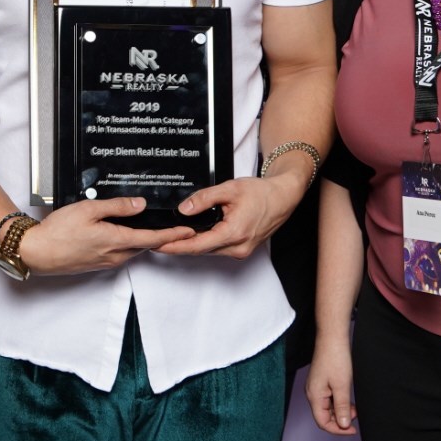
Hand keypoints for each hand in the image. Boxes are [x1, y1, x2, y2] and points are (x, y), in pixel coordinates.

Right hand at [15, 197, 195, 275]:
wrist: (37, 253)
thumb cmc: (58, 231)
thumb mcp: (88, 210)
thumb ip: (116, 206)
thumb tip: (140, 204)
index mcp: (115, 241)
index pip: (153, 239)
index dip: (173, 235)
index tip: (189, 231)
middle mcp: (115, 255)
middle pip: (146, 245)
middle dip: (162, 236)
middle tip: (176, 225)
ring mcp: (107, 261)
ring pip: (133, 249)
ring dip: (145, 240)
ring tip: (154, 226)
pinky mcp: (99, 263)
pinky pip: (122, 252)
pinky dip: (130, 243)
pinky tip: (125, 232)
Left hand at [154, 169, 306, 258]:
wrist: (283, 198)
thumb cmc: (261, 193)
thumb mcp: (230, 189)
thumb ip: (204, 198)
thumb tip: (184, 209)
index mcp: (234, 233)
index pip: (197, 245)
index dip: (176, 246)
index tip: (158, 245)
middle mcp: (238, 247)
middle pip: (201, 250)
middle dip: (179, 245)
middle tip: (157, 239)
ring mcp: (241, 250)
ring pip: (209, 250)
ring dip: (191, 244)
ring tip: (170, 237)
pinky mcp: (242, 249)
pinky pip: (217, 248)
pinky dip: (204, 242)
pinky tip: (192, 235)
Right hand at [306, 341, 358, 435]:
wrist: (332, 339)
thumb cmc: (335, 358)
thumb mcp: (342, 386)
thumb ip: (342, 407)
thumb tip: (344, 425)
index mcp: (314, 396)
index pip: (322, 422)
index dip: (338, 429)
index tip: (352, 430)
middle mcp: (313, 393)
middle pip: (324, 416)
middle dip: (340, 420)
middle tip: (356, 415)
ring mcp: (317, 388)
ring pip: (328, 408)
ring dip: (341, 411)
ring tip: (354, 407)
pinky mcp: (322, 383)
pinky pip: (329, 399)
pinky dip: (339, 403)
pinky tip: (349, 400)